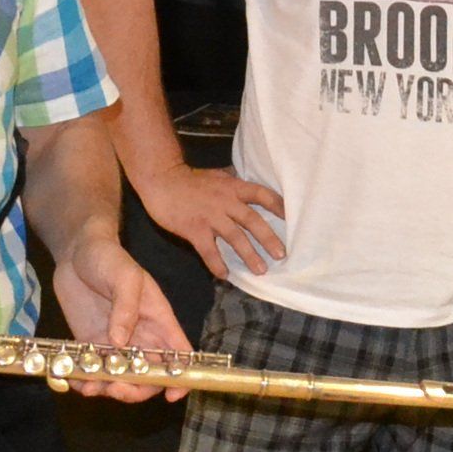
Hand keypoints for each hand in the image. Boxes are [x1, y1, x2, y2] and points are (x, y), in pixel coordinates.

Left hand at [51, 232, 194, 400]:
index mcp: (159, 322)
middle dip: (136, 389)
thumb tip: (120, 343)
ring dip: (109, 389)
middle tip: (114, 387)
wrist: (76, 251)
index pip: (180, 355)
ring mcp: (115, 344)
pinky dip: (87, 382)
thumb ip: (126, 308)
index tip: (171, 394)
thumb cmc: (108, 257)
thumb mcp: (124, 276)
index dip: (180, 378)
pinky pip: (94, 371)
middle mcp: (142, 338)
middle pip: (150, 376)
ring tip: (90, 386)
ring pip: (121, 379)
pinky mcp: (92, 344)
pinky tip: (77, 382)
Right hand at [136, 161, 286, 278]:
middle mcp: (226, 202)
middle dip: (269, 239)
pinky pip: (209, 250)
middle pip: (253, 221)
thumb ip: (234, 186)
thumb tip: (251, 192)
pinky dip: (217, 264)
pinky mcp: (194, 229)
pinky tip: (225, 275)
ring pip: (235, 238)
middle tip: (282, 255)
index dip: (278, 207)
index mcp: (233, 188)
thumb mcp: (218, 177)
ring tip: (261, 270)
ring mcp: (210, 216)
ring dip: (249, 255)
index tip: (291, 220)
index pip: (262, 195)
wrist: (161, 180)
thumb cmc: (190, 180)